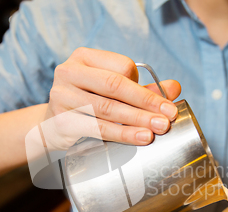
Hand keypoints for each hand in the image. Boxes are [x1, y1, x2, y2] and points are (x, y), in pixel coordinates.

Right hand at [42, 47, 180, 149]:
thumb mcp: (113, 92)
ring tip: (157, 130)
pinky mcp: (61, 120)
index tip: (161, 103)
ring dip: (136, 120)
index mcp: (84, 57)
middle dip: (145, 102)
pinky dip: (121, 134)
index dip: (143, 84)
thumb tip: (175, 88)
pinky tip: (138, 137)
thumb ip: (143, 89)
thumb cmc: (88, 104)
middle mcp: (69, 71)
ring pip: (107, 108)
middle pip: (114, 85)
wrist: (53, 126)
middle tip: (168, 117)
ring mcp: (61, 96)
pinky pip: (96, 128)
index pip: (121, 66)